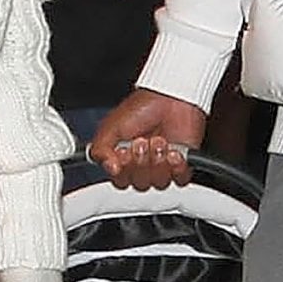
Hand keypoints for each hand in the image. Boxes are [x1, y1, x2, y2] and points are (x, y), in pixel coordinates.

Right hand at [88, 89, 206, 188]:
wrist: (171, 97)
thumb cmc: (142, 107)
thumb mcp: (111, 126)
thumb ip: (100, 149)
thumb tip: (109, 168)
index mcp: (123, 159)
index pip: (121, 181)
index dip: (124, 171)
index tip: (123, 152)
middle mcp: (142, 165)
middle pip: (140, 184)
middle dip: (141, 162)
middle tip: (142, 142)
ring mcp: (162, 165)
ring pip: (159, 183)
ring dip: (158, 162)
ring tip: (160, 140)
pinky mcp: (182, 164)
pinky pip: (180, 179)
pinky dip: (177, 167)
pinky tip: (174, 152)